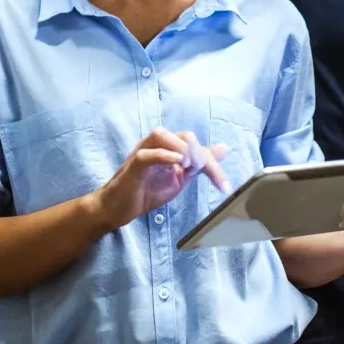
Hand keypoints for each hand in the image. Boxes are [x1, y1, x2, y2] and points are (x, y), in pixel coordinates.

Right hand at [92, 129, 227, 231]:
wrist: (118, 208)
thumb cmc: (146, 191)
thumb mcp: (180, 178)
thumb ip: (199, 163)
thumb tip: (224, 148)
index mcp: (169, 146)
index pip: (197, 146)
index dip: (213, 165)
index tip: (224, 187)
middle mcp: (156, 144)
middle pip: (185, 137)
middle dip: (201, 156)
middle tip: (204, 175)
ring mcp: (143, 152)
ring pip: (163, 136)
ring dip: (182, 149)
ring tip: (189, 167)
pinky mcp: (133, 165)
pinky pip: (147, 154)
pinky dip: (164, 155)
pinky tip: (177, 164)